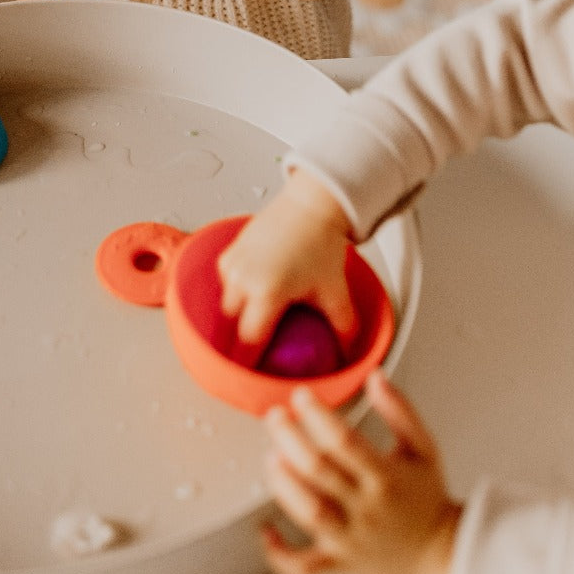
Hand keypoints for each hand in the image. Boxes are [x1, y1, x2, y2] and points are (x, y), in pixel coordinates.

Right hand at [217, 169, 357, 346]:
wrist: (311, 205)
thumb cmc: (320, 242)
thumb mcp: (335, 291)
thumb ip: (343, 326)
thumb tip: (347, 349)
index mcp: (267, 292)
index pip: (248, 340)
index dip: (250, 359)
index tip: (254, 368)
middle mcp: (244, 278)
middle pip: (233, 324)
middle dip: (244, 334)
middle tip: (259, 340)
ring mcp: (234, 263)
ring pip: (226, 301)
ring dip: (238, 310)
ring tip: (258, 312)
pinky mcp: (231, 250)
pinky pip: (226, 279)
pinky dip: (236, 287)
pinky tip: (254, 287)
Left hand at [262, 373, 461, 573]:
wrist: (442, 552)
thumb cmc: (428, 497)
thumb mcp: (423, 447)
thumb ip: (401, 410)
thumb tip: (376, 378)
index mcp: (386, 478)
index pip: (344, 441)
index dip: (317, 416)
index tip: (301, 396)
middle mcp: (366, 508)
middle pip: (319, 471)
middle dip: (290, 439)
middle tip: (274, 416)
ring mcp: (351, 539)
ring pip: (308, 512)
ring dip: (284, 483)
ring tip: (271, 455)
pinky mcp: (340, 562)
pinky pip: (305, 566)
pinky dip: (280, 552)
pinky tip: (265, 529)